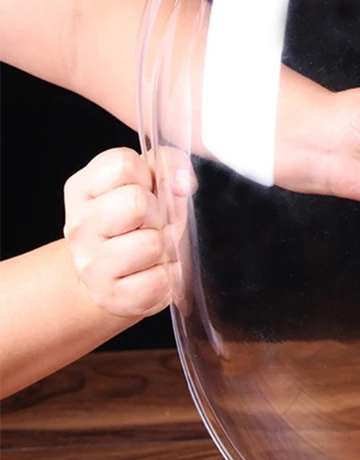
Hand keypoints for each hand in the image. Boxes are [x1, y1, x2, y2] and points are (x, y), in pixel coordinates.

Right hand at [63, 147, 194, 317]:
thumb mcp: (152, 182)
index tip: (145, 191)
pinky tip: (152, 272)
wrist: (117, 275)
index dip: (147, 177)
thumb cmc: (139, 222)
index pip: (124, 165)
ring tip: (152, 249)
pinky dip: (166, 277)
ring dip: (163, 247)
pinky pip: (159, 281)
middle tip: (151, 224)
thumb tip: (181, 181)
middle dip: (157, 213)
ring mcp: (89, 264)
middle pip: (137, 203)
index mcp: (83, 188)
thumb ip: (170, 164)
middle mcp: (78, 225)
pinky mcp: (109, 296)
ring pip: (151, 244)